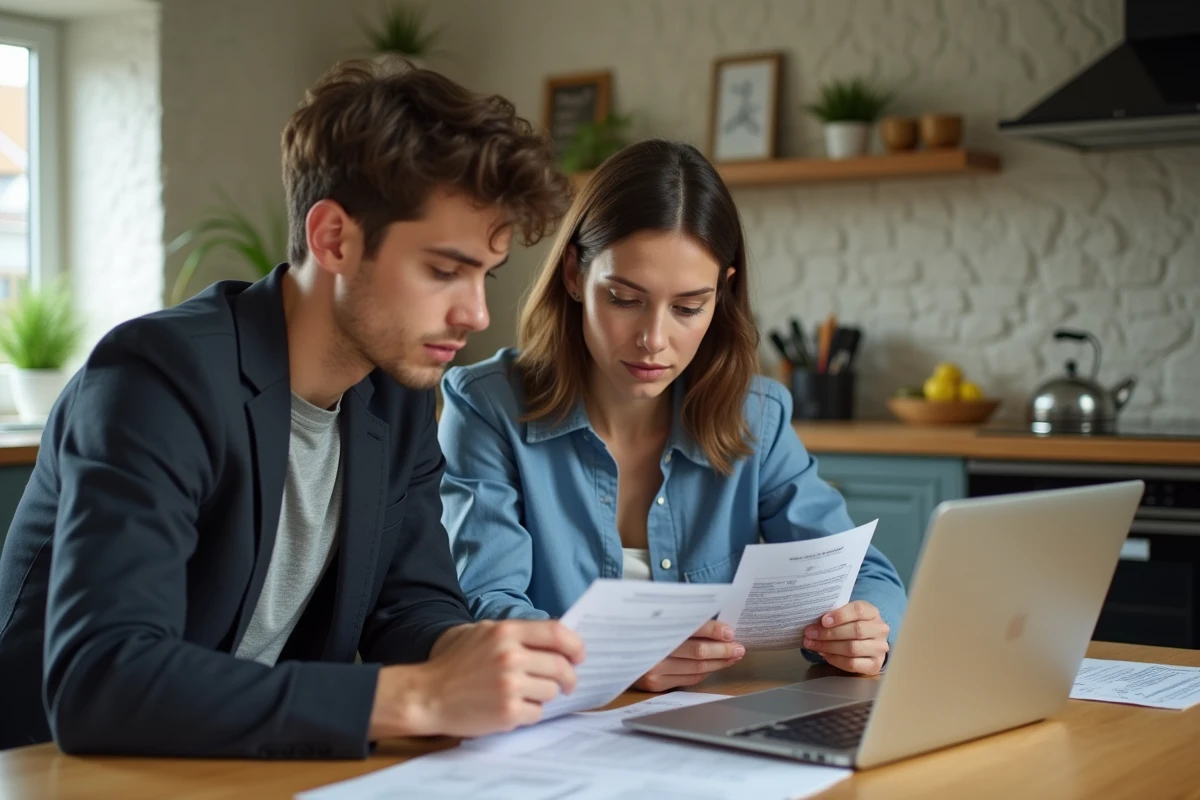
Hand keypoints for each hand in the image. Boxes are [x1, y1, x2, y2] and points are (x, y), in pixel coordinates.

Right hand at [370, 620, 584, 738]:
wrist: (426, 695)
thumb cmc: (452, 664)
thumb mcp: (480, 632)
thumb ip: (513, 632)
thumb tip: (550, 637)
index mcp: (505, 633)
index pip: (557, 633)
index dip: (575, 645)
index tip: (579, 655)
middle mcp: (511, 657)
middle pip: (561, 666)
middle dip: (568, 676)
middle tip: (567, 682)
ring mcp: (510, 686)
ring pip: (551, 691)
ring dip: (545, 694)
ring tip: (526, 693)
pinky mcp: (508, 713)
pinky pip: (537, 713)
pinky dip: (530, 712)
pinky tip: (513, 708)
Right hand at [634, 620, 744, 691]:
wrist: (609, 650)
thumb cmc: (636, 629)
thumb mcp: (654, 616)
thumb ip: (680, 618)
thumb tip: (714, 623)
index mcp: (653, 629)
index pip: (691, 629)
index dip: (713, 630)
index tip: (729, 631)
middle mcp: (653, 653)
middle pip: (697, 652)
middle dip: (723, 649)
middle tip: (739, 647)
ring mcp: (653, 671)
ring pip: (696, 669)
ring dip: (719, 662)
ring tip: (733, 656)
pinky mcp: (654, 685)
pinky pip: (688, 680)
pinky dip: (705, 673)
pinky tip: (716, 666)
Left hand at [802, 600, 888, 675]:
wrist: (869, 642)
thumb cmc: (852, 624)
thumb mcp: (847, 614)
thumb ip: (834, 616)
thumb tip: (813, 625)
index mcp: (872, 612)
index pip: (858, 610)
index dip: (840, 615)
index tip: (823, 621)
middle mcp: (880, 629)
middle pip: (855, 631)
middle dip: (829, 633)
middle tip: (810, 634)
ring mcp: (879, 648)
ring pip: (852, 648)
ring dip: (829, 647)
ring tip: (813, 645)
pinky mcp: (875, 665)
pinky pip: (852, 664)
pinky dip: (835, 659)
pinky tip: (824, 655)